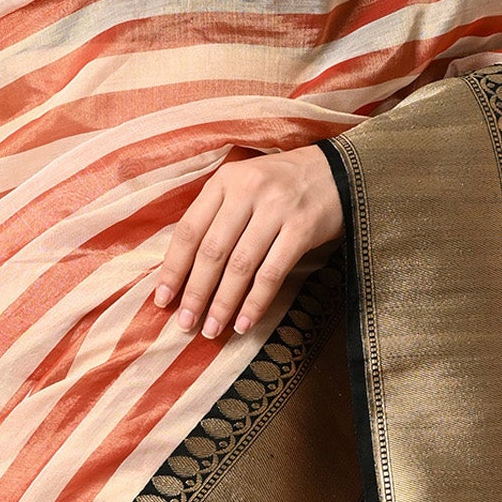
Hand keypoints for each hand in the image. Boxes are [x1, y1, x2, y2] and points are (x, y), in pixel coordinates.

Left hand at [152, 148, 343, 340]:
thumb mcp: (243, 186)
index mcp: (225, 181)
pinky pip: (272, 273)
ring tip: (212, 330)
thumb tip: (184, 269)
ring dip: (223, 303)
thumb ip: (216, 216)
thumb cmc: (282, 185)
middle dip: (196, 293)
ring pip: (240, 266)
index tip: (162, 299)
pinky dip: (256, 302)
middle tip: (185, 324)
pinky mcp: (302, 228)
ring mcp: (276, 209)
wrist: (339, 171)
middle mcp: (247, 191)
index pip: (189, 230)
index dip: (173, 268)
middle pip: (212, 251)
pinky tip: (244, 323)